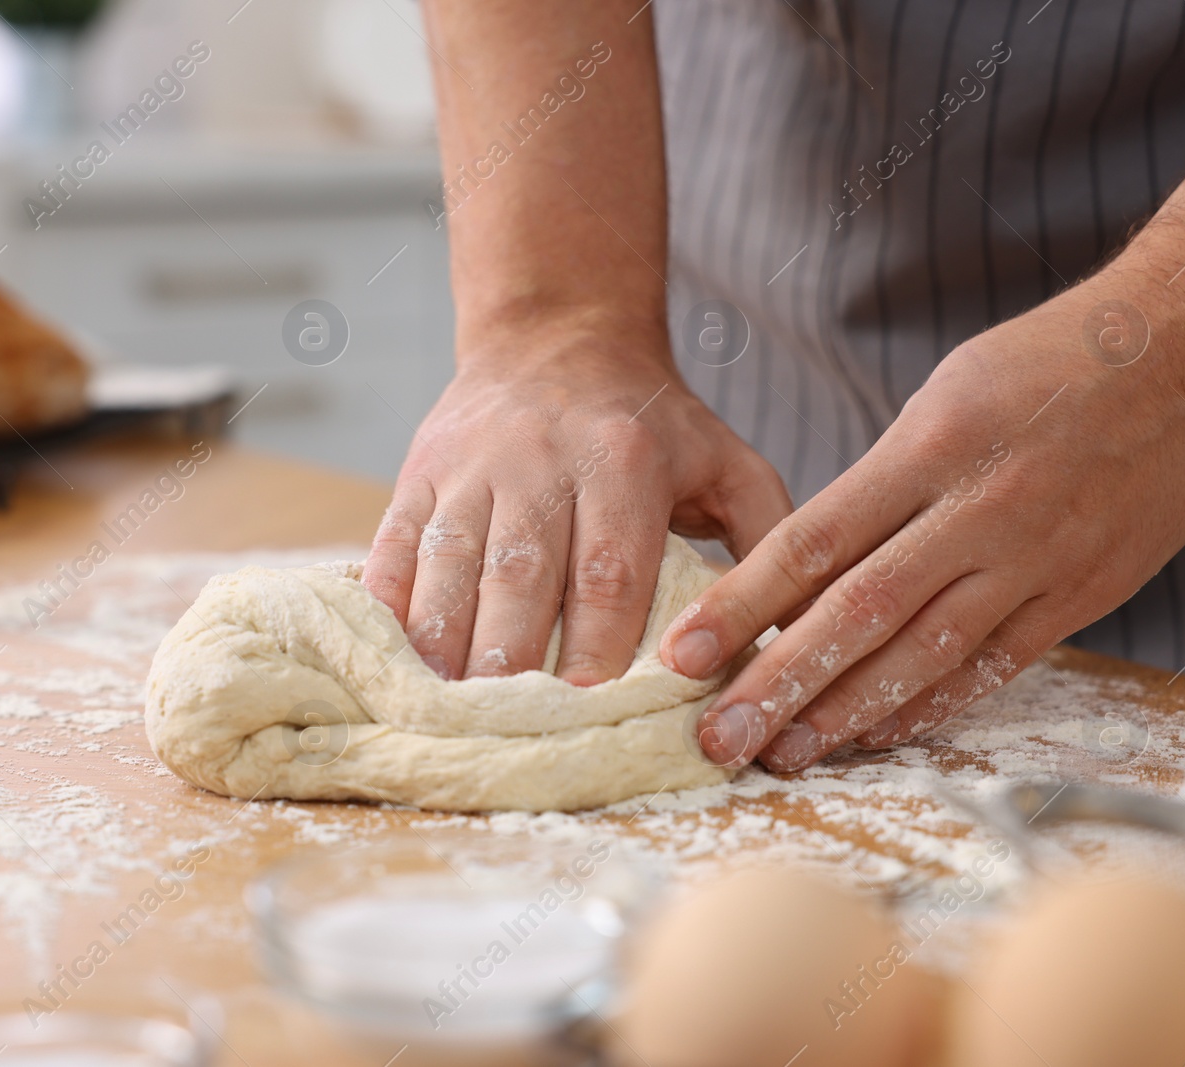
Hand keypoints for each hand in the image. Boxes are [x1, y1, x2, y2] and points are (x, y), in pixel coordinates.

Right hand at [363, 317, 790, 684]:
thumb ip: (770, 541)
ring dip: (442, 640)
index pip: (609, 565)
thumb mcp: (728, 462)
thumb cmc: (654, 424)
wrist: (556, 336)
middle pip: (520, 571)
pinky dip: (386, 605)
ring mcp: (471, 465)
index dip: (597, 640)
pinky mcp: (420, 472)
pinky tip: (386, 658)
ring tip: (440, 708)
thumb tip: (798, 635)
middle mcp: (541, 459)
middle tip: (508, 727)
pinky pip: (394, 543)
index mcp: (625, 461)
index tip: (588, 706)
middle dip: (512, 655)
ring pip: (449, 561)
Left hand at [660, 274, 1184, 770]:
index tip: (682, 652)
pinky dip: (932, 704)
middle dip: (777, 682)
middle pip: (858, 612)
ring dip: (845, 713)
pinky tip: (877, 733)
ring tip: (783, 752)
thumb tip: (805, 567)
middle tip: (716, 736)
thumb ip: (878, 482)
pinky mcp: (1081, 593)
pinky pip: (996, 664)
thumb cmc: (1048, 362)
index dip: (740, 603)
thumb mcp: (943, 394)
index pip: (812, 540)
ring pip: (924, 652)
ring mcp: (1035, 558)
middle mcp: (978, 510)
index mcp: (929, 447)